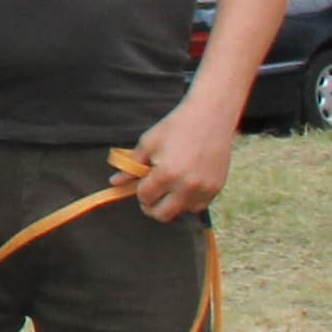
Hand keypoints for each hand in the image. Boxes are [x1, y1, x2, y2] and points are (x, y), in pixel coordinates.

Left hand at [129, 97, 239, 221]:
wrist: (210, 116)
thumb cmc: (176, 126)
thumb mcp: (148, 143)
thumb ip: (131, 166)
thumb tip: (115, 182)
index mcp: (167, 174)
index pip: (145, 197)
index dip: (140, 191)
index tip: (142, 182)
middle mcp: (187, 186)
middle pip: (162, 214)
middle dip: (151, 207)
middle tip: (150, 195)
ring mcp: (204, 189)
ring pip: (181, 212)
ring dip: (171, 204)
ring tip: (170, 185)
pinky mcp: (216, 188)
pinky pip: (199, 206)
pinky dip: (189, 201)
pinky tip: (184, 186)